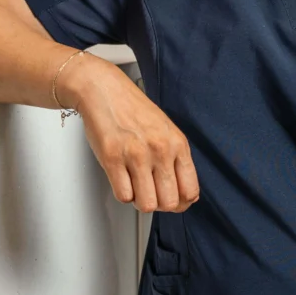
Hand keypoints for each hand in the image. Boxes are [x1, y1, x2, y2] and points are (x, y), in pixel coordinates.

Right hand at [59, 53, 200, 212]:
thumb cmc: (133, 110)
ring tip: (136, 185)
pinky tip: (122, 178)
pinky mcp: (112, 158)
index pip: (190, 190)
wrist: (105, 90)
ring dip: (140, 200)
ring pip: (147, 204)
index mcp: (177, 143)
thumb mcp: (166, 131)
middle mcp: (160, 150)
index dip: (181, 202)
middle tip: (151, 192)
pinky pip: (124, 196)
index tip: (173, 200)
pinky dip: (123, 192)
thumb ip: (176, 159)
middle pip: (170, 203)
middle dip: (159, 203)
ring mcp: (136, 155)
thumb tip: (185, 194)